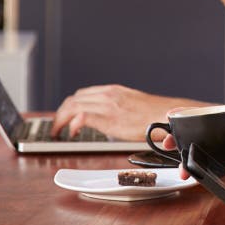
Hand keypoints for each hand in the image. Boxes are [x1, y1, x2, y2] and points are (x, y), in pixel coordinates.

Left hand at [51, 85, 170, 139]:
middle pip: (73, 100)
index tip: (65, 118)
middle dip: (61, 114)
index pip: (81, 95)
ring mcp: (108, 105)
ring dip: (61, 120)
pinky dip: (73, 124)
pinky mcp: (110, 118)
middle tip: (57, 127)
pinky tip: (73, 133)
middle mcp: (108, 95)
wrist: (167, 115)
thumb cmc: (153, 114)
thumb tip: (105, 117)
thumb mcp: (130, 104)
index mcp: (113, 90)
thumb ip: (115, 107)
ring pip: (73, 107)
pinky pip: (82, 117)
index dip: (68, 107)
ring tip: (59, 132)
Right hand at [165, 122, 224, 187]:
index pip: (208, 118)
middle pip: (195, 137)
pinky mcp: (222, 175)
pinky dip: (194, 175)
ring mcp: (222, 159)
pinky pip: (203, 173)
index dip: (188, 116)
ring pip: (196, 156)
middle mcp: (224, 142)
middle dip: (177, 138)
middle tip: (166, 142)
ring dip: (184, 160)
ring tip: (182, 168)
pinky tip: (191, 177)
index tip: (172, 115)